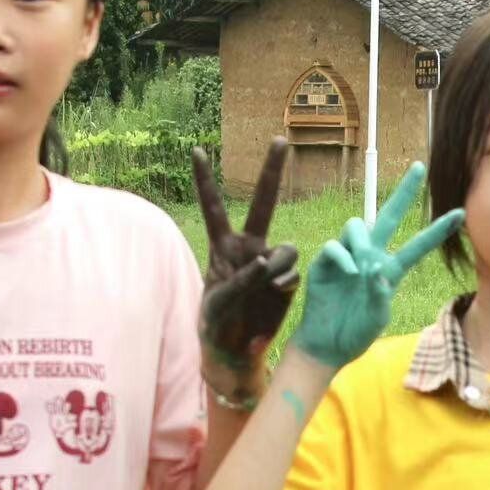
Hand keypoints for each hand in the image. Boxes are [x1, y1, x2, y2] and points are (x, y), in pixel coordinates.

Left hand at [194, 139, 297, 391]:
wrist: (235, 350)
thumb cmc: (217, 324)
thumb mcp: (219, 302)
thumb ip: (242, 279)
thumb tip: (267, 262)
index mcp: (223, 248)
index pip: (213, 207)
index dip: (204, 180)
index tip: (196, 151)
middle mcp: (249, 247)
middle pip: (262, 203)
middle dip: (271, 171)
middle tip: (279, 139)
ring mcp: (270, 262)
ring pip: (286, 248)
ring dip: (277, 268)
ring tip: (264, 290)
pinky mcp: (287, 280)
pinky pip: (292, 272)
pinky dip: (284, 284)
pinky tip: (274, 296)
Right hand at [290, 162, 463, 367]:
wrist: (327, 346)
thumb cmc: (356, 333)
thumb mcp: (377, 317)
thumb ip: (381, 295)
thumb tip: (377, 270)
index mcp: (390, 270)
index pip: (418, 245)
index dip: (438, 230)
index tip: (461, 213)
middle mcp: (370, 257)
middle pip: (388, 216)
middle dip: (404, 193)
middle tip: (419, 167)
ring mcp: (347, 258)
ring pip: (357, 225)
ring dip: (363, 241)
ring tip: (364, 267)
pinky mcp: (324, 264)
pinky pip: (334, 246)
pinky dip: (344, 256)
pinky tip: (351, 272)